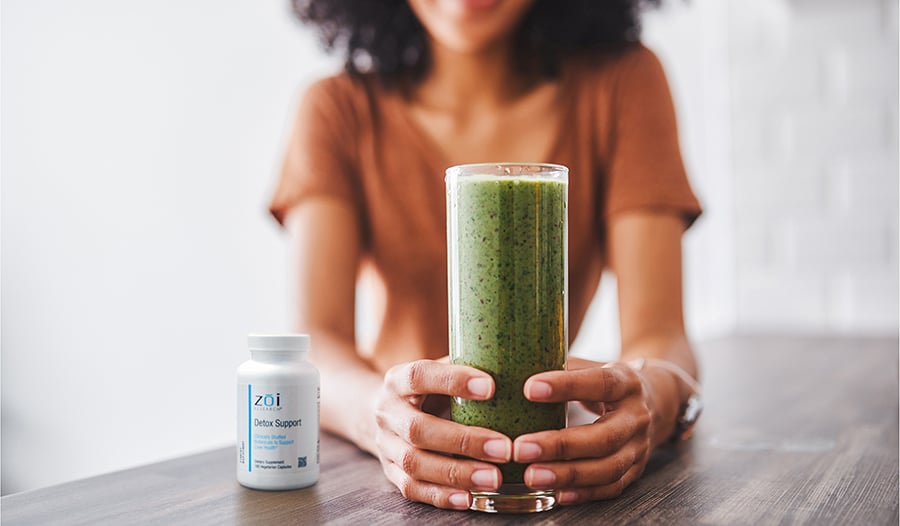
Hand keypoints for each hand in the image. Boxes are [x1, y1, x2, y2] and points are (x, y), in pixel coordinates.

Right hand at [374, 359, 513, 508]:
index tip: (492, 387)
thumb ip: (467, 367)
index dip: (453, 381)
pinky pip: (412, 489)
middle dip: (463, 441)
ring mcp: (386, 445)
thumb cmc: (427, 389)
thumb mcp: (438, 370)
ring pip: (415, 464)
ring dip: (457, 474)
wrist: (385, 412)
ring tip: (495, 478)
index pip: (419, 376)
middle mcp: (387, 412)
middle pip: (418, 429)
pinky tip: (470, 498)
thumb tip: (517, 365)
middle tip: (504, 448)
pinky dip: (442, 495)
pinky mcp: (390, 473)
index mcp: (398, 380)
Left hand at [512, 357, 660, 504]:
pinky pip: (611, 487)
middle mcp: (637, 417)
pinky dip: (584, 493)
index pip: (600, 383)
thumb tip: (514, 366)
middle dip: (560, 445)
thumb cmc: (607, 382)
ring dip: (567, 475)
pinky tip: (556, 494)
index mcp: (627, 383)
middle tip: (520, 448)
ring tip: (531, 475)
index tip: (529, 389)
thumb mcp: (593, 366)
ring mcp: (640, 447)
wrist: (656, 401)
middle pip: (604, 437)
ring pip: (608, 468)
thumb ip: (561, 367)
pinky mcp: (636, 470)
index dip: (566, 386)